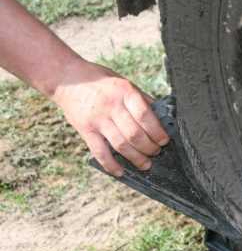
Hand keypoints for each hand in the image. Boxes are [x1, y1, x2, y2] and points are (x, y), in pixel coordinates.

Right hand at [52, 59, 169, 176]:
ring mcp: (97, 119)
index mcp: (125, 92)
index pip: (145, 116)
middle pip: (134, 134)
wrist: (67, 78)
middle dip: (149, 147)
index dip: (157, 131)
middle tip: (156, 152)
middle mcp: (111, 106)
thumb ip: (141, 100)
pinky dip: (110, 165)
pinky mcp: (85, 130)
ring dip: (136, 158)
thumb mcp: (124, 83)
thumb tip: (162, 117)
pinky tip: (120, 172)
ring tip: (145, 164)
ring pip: (120, 145)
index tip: (164, 140)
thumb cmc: (102, 81)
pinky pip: (99, 152)